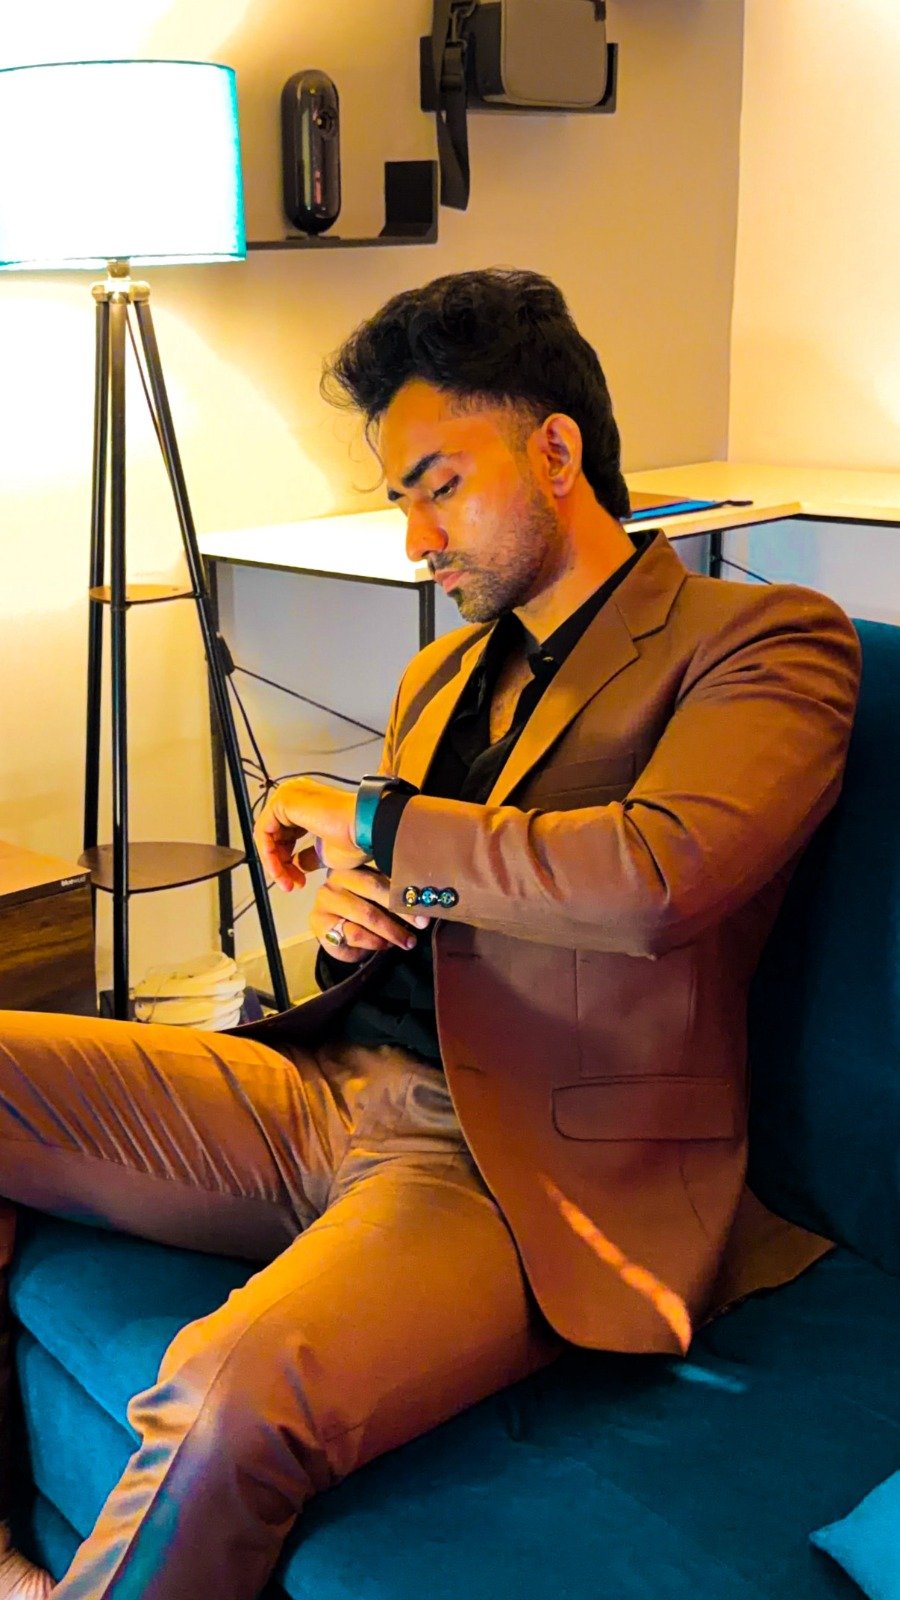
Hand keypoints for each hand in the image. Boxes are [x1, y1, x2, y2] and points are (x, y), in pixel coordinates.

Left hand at [254, 778, 366, 891]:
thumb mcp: (325, 853)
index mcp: (308, 804)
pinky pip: (263, 833)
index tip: (296, 882)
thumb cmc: (357, 838)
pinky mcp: (284, 801)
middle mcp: (297, 795)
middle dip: (280, 865)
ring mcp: (290, 795)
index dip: (287, 862)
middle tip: (291, 884)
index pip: (285, 835)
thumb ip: (306, 857)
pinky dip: (269, 856)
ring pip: (267, 836)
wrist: (367, 829)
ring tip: (288, 882)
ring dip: (275, 864)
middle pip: (274, 835)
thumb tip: (296, 864)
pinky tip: (281, 871)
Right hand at [312, 865, 430, 964]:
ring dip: (391, 930)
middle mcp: (336, 878)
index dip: (405, 890)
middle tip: (421, 925)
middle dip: (401, 910)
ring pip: (366, 914)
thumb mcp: (379, 900)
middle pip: (373, 888)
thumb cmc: (362, 912)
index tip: (425, 907)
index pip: (382, 872)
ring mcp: (325, 900)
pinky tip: (384, 945)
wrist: (337, 936)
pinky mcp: (319, 923)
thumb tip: (423, 904)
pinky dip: (373, 942)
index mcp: (354, 865)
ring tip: (406, 941)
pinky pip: (353, 934)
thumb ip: (395, 897)